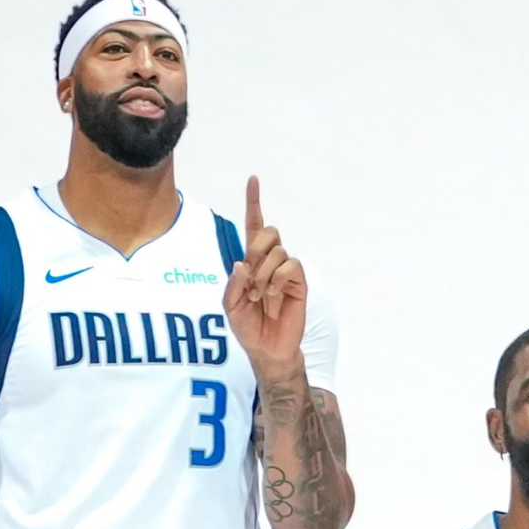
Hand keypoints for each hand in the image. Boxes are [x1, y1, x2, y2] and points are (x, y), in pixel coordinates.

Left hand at [223, 175, 308, 371]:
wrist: (267, 348)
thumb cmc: (247, 326)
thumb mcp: (230, 306)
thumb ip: (233, 285)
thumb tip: (242, 263)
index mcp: (251, 261)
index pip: (253, 226)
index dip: (254, 203)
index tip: (253, 180)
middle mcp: (270, 261)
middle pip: (268, 232)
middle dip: (256, 250)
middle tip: (251, 278)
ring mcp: (286, 271)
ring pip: (278, 251)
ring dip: (264, 274)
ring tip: (262, 297)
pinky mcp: (299, 282)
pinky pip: (291, 266)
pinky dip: (278, 279)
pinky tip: (274, 296)